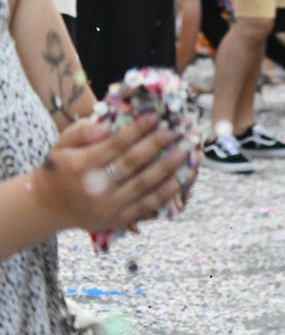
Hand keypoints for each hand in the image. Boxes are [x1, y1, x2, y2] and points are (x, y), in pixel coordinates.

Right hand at [34, 115, 194, 234]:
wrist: (49, 207)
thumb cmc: (59, 170)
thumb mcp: (61, 145)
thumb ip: (81, 131)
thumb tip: (104, 125)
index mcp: (81, 166)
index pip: (116, 144)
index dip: (138, 129)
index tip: (157, 116)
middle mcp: (95, 188)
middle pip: (133, 163)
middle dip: (157, 144)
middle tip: (177, 130)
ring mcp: (108, 206)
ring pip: (144, 184)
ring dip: (169, 167)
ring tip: (186, 150)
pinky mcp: (118, 218)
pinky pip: (147, 205)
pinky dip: (166, 192)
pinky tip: (181, 178)